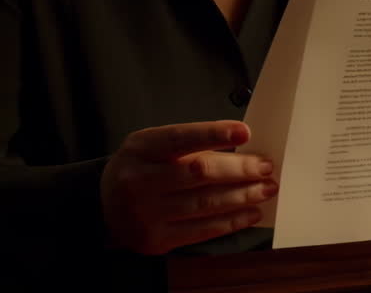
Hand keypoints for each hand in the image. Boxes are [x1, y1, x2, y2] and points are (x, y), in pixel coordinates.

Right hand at [100, 120, 277, 254]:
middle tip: (266, 167)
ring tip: (266, 189)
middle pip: (199, 173)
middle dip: (239, 170)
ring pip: (205, 203)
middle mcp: (140, 180)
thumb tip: (240, 149)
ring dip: (242, 196)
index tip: (245, 131)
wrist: (104, 206)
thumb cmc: (139, 168)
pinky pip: (203, 230)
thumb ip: (188, 145)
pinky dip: (231, 221)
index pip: (181, 138)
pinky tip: (250, 212)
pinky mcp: (157, 239)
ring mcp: (147, 213)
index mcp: (141, 148)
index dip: (214, 134)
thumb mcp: (151, 145)